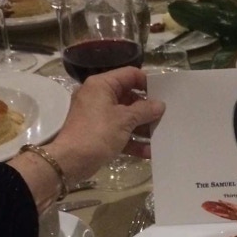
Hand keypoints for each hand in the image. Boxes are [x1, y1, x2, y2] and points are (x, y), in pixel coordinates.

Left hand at [47, 67, 165, 179]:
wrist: (70, 161)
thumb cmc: (97, 133)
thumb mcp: (124, 120)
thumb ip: (144, 110)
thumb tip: (160, 105)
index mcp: (102, 85)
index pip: (129, 74)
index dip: (147, 82)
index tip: (164, 94)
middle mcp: (99, 96)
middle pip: (129, 97)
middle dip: (147, 109)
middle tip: (166, 116)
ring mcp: (98, 116)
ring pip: (126, 117)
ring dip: (142, 127)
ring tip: (161, 134)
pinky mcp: (99, 134)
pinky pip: (119, 133)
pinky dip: (132, 141)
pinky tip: (149, 151)